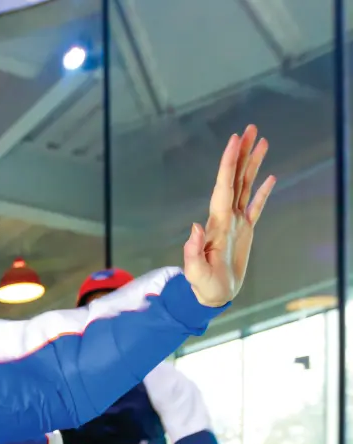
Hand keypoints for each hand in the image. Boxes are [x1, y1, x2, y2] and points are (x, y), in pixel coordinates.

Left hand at [184, 125, 275, 306]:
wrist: (211, 295)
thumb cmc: (202, 286)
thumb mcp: (195, 272)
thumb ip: (192, 251)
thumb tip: (194, 227)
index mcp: (216, 223)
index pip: (223, 187)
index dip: (228, 163)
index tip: (234, 141)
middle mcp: (225, 217)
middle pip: (235, 178)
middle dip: (242, 153)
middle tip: (251, 128)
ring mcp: (236, 222)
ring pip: (245, 186)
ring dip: (253, 164)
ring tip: (262, 141)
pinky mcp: (245, 231)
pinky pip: (256, 206)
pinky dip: (263, 191)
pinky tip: (271, 176)